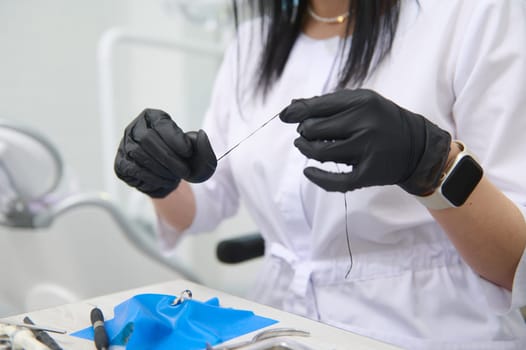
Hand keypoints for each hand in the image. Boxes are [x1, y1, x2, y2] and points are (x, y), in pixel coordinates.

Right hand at [114, 108, 216, 197]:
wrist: (171, 179)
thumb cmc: (185, 162)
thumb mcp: (200, 155)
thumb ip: (204, 146)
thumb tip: (201, 135)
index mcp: (154, 118)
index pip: (162, 124)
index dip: (175, 139)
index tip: (188, 153)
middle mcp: (135, 128)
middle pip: (148, 139)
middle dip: (169, 158)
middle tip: (185, 172)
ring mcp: (125, 146)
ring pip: (140, 154)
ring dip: (162, 169)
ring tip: (176, 177)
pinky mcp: (121, 164)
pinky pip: (133, 169)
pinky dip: (152, 178)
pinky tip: (164, 181)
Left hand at [279, 89, 450, 194]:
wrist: (417, 147)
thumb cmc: (381, 121)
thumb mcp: (361, 102)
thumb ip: (327, 103)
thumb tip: (290, 108)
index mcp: (362, 102)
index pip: (317, 107)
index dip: (296, 113)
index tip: (285, 117)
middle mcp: (366, 124)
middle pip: (314, 129)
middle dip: (304, 132)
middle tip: (304, 134)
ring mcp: (368, 150)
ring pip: (320, 152)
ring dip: (306, 150)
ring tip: (304, 147)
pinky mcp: (369, 173)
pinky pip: (335, 181)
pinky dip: (317, 178)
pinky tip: (308, 172)